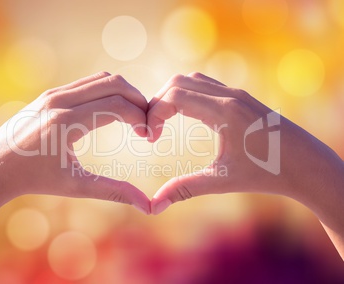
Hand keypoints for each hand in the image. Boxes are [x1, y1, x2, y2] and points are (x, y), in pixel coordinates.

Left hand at [0, 72, 150, 212]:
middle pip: (115, 83)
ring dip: (124, 93)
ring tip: (133, 117)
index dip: (141, 118)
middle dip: (138, 100)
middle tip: (147, 123)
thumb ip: (114, 192)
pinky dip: (108, 92)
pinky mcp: (51, 93)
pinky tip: (113, 112)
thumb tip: (147, 205)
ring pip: (103, 78)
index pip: (118, 105)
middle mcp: (59, 100)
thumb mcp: (75, 186)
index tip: (149, 136)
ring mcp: (54, 93)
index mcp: (66, 122)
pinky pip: (88, 83)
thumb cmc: (34, 180)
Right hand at [147, 72, 343, 256]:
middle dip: (157, 103)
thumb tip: (154, 206)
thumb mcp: (222, 181)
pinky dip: (187, 94)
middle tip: (152, 129)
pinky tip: (186, 116)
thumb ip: (185, 188)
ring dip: (172, 96)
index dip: (153, 114)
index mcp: (223, 112)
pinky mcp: (240, 97)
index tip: (150, 137)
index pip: (174, 96)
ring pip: (191, 80)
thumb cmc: (267, 174)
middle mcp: (228, 96)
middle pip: (177, 82)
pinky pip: (205, 85)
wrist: (305, 164)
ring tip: (164, 122)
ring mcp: (235, 93)